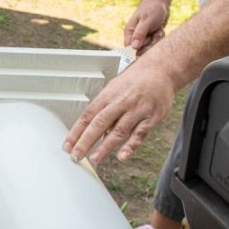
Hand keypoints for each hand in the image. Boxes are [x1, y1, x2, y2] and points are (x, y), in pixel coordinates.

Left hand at [62, 57, 176, 163]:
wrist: (161, 69)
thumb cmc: (135, 80)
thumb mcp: (114, 88)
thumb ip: (104, 109)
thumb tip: (93, 129)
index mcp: (107, 96)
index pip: (87, 116)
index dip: (75, 132)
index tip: (67, 145)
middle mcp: (120, 103)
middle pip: (99, 124)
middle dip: (85, 142)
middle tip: (76, 155)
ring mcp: (136, 110)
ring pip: (118, 131)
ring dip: (105, 147)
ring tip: (95, 159)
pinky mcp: (151, 117)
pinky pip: (139, 133)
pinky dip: (130, 146)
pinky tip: (122, 156)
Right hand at [124, 0, 169, 54]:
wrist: (160, 3)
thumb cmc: (152, 9)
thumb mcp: (146, 21)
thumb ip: (140, 34)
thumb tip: (134, 47)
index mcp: (130, 32)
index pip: (129, 48)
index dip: (138, 50)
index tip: (147, 44)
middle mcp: (135, 36)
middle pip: (141, 50)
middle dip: (150, 43)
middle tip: (154, 33)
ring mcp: (144, 37)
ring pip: (150, 47)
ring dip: (156, 39)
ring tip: (157, 29)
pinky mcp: (151, 37)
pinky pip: (156, 44)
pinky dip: (160, 37)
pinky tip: (160, 29)